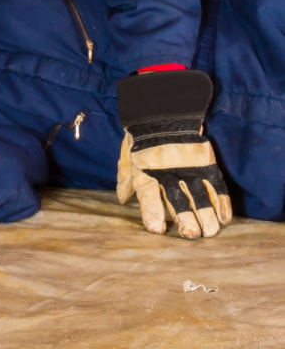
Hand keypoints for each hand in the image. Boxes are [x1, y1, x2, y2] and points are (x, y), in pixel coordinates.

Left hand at [116, 70, 232, 238]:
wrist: (163, 113)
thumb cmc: (141, 140)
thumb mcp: (127, 158)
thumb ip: (125, 179)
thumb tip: (123, 199)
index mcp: (145, 173)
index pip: (149, 196)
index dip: (152, 213)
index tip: (157, 230)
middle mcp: (168, 173)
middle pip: (178, 200)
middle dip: (185, 219)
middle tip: (190, 235)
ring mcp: (188, 168)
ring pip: (200, 195)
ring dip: (206, 215)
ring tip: (210, 232)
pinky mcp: (205, 163)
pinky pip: (215, 184)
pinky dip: (222, 201)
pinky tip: (225, 218)